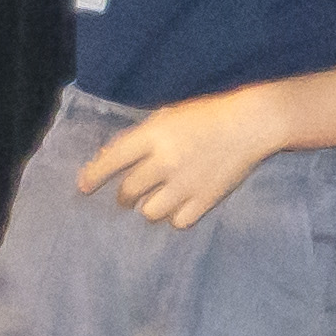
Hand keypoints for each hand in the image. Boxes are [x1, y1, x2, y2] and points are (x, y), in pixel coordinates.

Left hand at [76, 87, 289, 227]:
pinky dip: (174, 216)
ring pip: (149, 211)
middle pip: (128, 191)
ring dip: (148, 207)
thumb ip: (140, 136)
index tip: (83, 187)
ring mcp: (185, 184)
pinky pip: (177, 221)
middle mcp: (165, 162)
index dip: (93, 176)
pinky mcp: (204, 199)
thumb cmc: (208, 114)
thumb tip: (109, 158)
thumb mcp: (169, 115)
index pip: (112, 160)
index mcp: (154, 136)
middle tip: (128, 195)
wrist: (252, 123)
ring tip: (158, 200)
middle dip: (124, 196)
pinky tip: (180, 206)